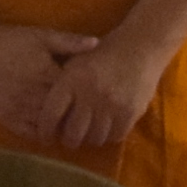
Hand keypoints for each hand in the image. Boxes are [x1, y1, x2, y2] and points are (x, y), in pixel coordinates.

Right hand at [0, 22, 92, 143]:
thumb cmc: (12, 41)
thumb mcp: (41, 36)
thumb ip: (69, 42)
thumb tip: (97, 43)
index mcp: (44, 75)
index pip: (75, 95)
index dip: (88, 98)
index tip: (98, 98)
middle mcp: (32, 96)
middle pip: (64, 115)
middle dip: (78, 116)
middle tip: (92, 117)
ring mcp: (19, 110)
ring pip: (49, 129)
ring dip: (62, 128)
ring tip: (75, 124)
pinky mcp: (7, 119)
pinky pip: (31, 134)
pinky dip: (44, 134)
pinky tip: (54, 128)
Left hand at [42, 26, 176, 151]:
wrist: (142, 46)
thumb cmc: (104, 52)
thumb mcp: (76, 61)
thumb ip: (62, 86)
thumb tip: (46, 113)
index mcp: (72, 79)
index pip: (50, 115)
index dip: (45, 131)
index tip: (46, 137)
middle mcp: (91, 94)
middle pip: (73, 134)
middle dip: (68, 140)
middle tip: (69, 138)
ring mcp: (112, 105)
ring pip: (95, 138)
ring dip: (90, 138)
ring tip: (89, 132)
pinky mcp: (131, 112)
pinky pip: (115, 136)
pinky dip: (109, 135)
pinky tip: (107, 127)